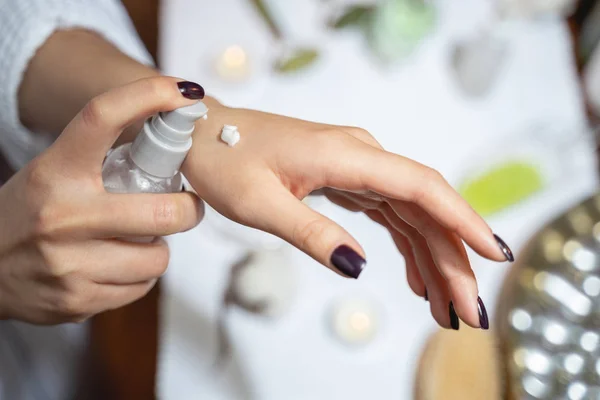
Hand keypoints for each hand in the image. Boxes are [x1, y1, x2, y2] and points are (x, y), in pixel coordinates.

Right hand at [0, 77, 203, 323]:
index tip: (183, 91)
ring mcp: (68, 264)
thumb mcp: (52, 173)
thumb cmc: (29, 214)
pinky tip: (119, 266)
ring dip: (159, 248)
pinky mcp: (76, 301)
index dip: (148, 96)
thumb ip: (101, 160)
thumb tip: (171, 146)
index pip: (101, 117)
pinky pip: (140, 289)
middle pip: (163, 211)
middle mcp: (61, 216)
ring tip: (140, 241)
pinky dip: (140, 276)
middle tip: (187, 206)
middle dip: (189, 210)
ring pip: (157, 257)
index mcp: (55, 171)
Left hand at [183, 102, 512, 329]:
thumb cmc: (224, 159)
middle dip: (452, 260)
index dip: (462, 220)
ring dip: (433, 259)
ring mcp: (356, 166)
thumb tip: (357, 266)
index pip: (421, 187)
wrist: (203, 134)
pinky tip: (416, 278)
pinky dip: (407, 247)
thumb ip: (311, 232)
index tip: (494, 254)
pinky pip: (390, 214)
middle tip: (467, 313)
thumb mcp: (260, 203)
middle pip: (424, 208)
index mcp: (346, 156)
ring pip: (411, 215)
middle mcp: (361, 156)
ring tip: (445, 308)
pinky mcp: (347, 178)